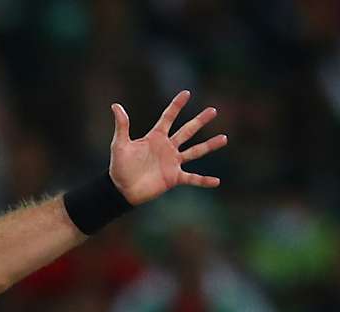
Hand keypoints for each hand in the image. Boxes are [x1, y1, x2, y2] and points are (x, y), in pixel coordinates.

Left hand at [107, 90, 226, 204]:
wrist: (122, 189)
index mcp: (155, 137)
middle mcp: (167, 148)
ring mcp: (172, 162)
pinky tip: (217, 181)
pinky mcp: (174, 178)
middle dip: (199, 121)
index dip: (176, 106)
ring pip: (195, 151)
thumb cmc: (119, 166)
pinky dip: (204, 180)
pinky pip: (192, 178)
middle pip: (187, 131)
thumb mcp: (120, 144)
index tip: (186, 93)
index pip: (168, 118)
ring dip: (210, 145)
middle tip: (213, 111)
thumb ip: (122, 126)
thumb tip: (115, 106)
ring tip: (224, 138)